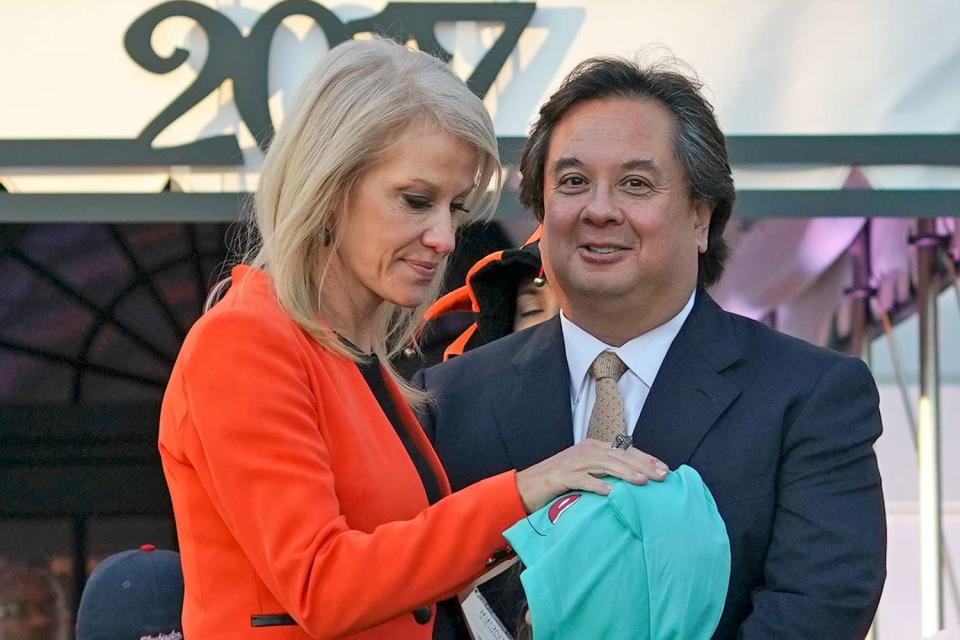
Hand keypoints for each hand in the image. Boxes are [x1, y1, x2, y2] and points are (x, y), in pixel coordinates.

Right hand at [514, 439, 668, 512]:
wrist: (526, 486)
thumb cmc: (559, 483)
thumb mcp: (585, 472)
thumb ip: (605, 472)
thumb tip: (633, 482)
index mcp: (593, 447)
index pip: (624, 450)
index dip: (645, 458)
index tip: (664, 469)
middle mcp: (585, 450)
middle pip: (619, 456)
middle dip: (642, 465)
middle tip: (661, 476)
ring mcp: (572, 462)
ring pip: (604, 465)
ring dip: (625, 473)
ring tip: (642, 482)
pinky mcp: (560, 476)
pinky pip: (582, 480)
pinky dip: (596, 485)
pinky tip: (610, 492)